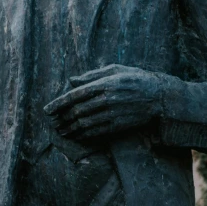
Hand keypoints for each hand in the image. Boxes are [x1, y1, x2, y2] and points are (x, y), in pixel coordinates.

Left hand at [44, 64, 162, 140]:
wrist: (158, 96)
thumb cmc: (134, 78)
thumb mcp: (114, 70)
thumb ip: (91, 75)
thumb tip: (71, 80)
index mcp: (104, 83)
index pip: (75, 95)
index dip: (59, 104)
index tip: (47, 110)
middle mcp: (107, 99)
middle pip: (77, 111)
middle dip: (62, 118)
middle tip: (53, 122)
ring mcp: (113, 114)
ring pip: (85, 124)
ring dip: (70, 129)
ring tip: (61, 131)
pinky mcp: (118, 126)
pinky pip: (96, 132)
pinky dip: (83, 135)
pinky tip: (76, 135)